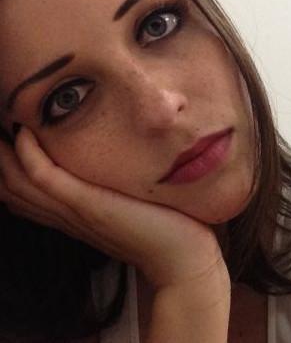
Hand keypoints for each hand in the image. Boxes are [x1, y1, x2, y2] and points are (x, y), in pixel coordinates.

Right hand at [0, 125, 227, 288]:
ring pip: (21, 183)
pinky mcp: (89, 206)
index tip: (4, 141)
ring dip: (4, 155)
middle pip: (14, 187)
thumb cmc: (161, 227)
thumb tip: (111, 167)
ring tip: (0, 126)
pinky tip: (27, 134)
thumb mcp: (127, 205)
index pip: (26, 194)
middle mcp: (66, 215)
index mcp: (73, 215)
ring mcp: (75, 211)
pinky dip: (31, 156)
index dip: (8, 169)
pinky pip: (47, 179)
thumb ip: (112, 191)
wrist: (181, 256)